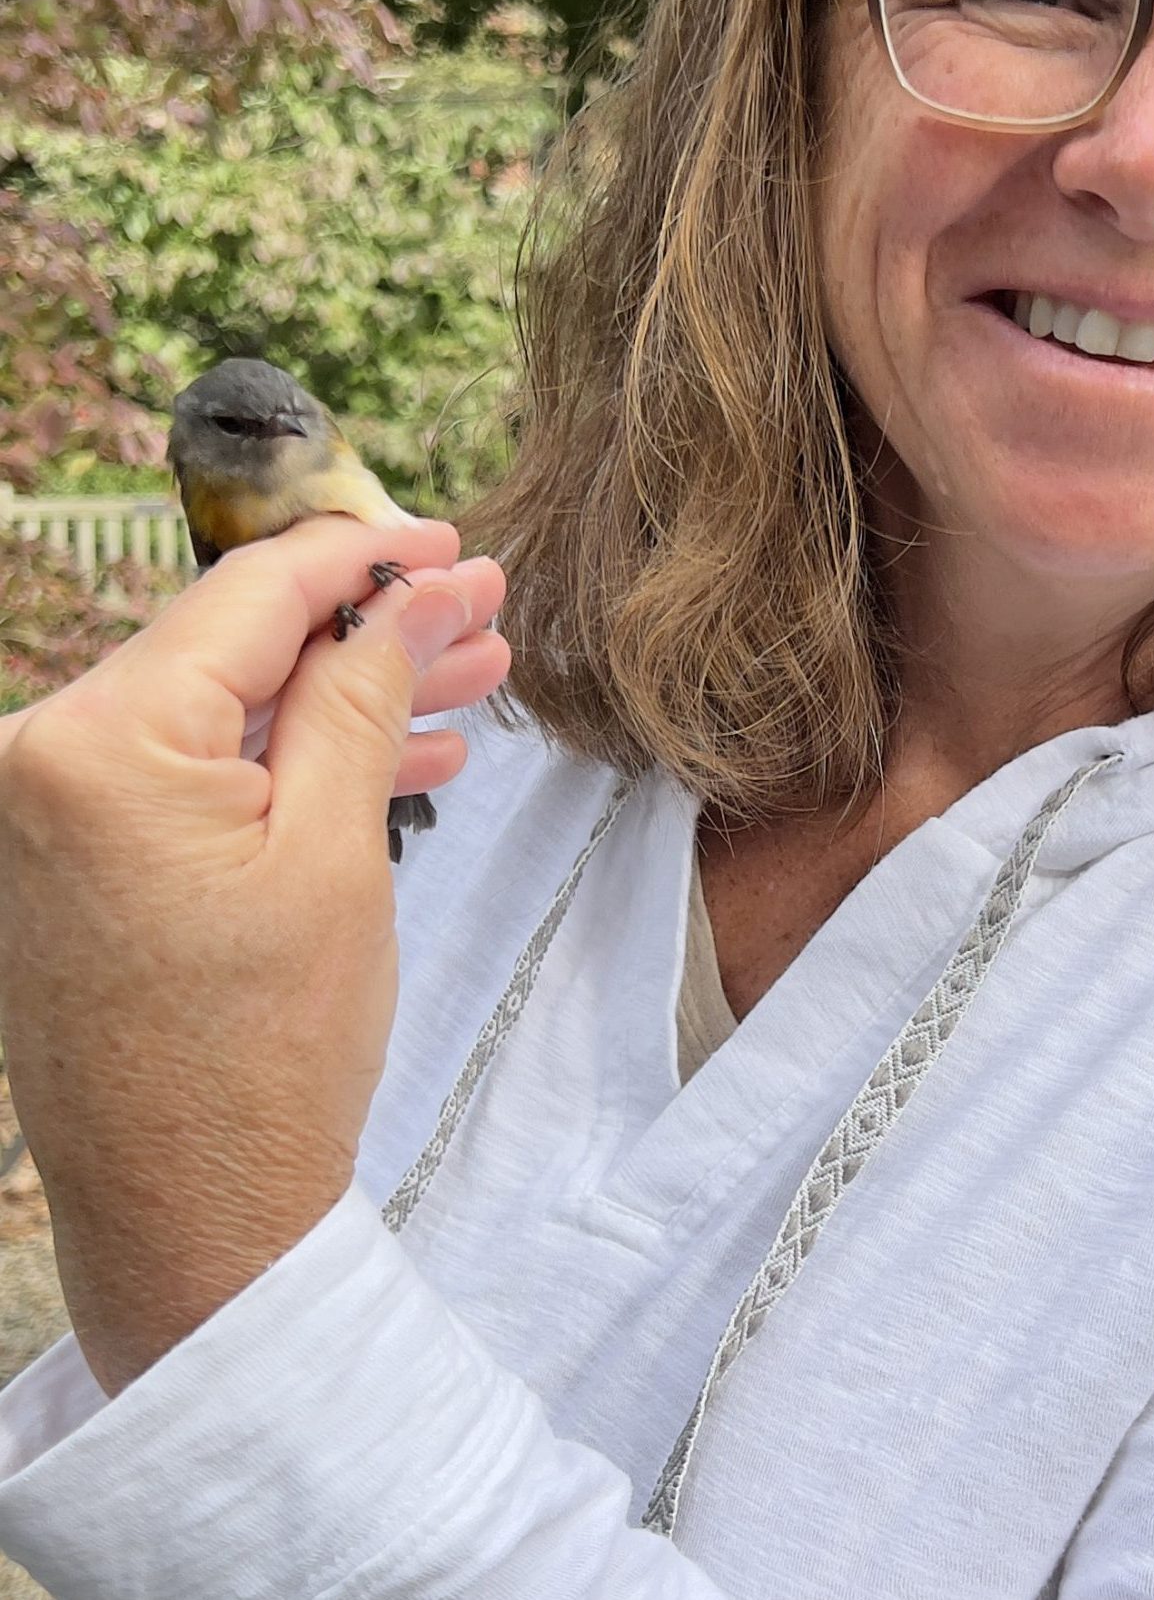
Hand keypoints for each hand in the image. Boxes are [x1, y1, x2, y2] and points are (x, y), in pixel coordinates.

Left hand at [0, 516, 508, 1396]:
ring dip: (345, 696)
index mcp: (98, 740)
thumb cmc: (265, 1055)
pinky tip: (402, 761)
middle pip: (235, 645)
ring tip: (471, 683)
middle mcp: (45, 760)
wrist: (193, 1228)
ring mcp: (50, 817)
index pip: (251, 594)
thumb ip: (367, 689)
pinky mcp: (74, 866)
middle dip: (372, 630)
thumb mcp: (337, 846)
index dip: (367, 556)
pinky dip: (289, 764)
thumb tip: (417, 590)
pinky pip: (194, 776)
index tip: (455, 547)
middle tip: (486, 615)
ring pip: (225, 711)